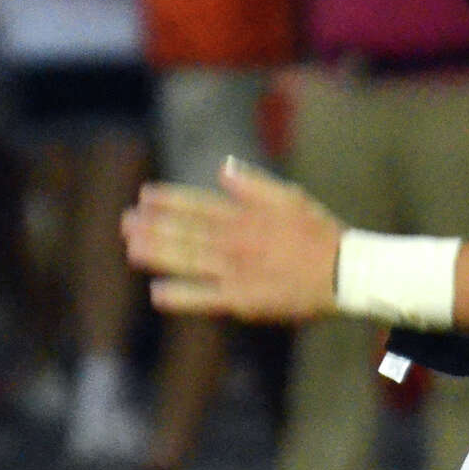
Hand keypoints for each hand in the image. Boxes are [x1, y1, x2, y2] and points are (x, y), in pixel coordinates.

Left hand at [122, 157, 341, 321]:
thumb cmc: (317, 231)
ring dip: (158, 253)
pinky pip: (204, 298)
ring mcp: (236, 271)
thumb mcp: (289, 196)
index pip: (200, 204)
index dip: (170, 200)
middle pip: (187, 232)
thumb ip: (253, 183)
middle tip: (125, 222)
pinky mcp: (242, 300)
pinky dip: (180, 295)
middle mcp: (236, 241)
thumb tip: (223, 169)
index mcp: (246, 215)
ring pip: (189, 260)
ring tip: (131, 247)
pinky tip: (158, 291)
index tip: (145, 195)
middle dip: (154, 226)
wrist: (342, 271)